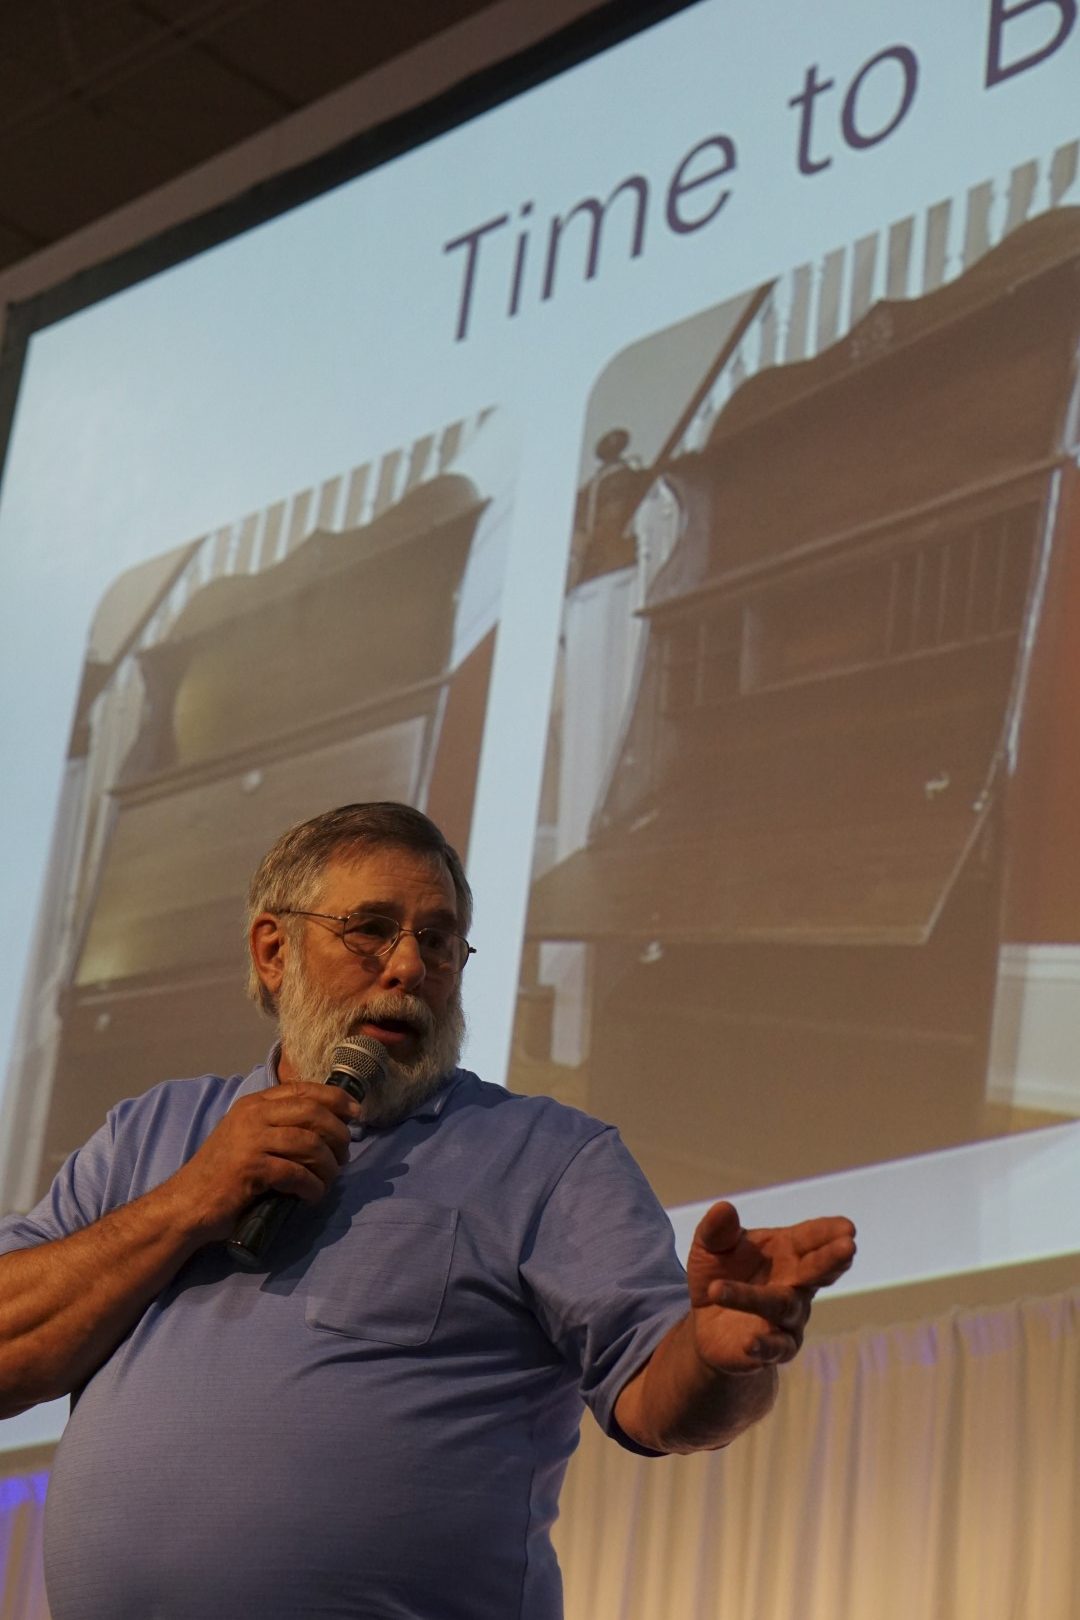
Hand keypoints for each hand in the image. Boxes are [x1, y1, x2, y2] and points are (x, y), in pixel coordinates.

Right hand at [167, 1083, 359, 1242]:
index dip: (335, 1099)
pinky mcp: (250, 1167)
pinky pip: (296, 1172)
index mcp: (254, 1104)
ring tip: (328, 1180)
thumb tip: (326, 1130)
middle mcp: (253, 1115)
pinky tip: (312, 1196)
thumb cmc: (222, 1176)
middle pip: (313, 1113)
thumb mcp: (248, 1139)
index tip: (356, 1113)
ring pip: (309, 1142)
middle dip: (338, 1135)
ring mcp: (250, 1139)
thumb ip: (278, 1127)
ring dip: (328, 1165)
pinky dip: (312, 1185)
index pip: (304, 1090)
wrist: (185, 1204)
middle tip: (344, 1157)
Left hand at [685, 1201, 855, 1373]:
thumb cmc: (718, 1273)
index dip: (828, 1232)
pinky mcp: (776, 1348)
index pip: (810, 1238)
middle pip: (816, 1271)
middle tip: (848, 1248)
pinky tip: (750, 1341)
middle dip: (831, 1260)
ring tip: (718, 1289)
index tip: (847, 1227)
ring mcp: (789, 1318)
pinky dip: (765, 1344)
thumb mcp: (710, 1247)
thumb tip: (723, 1207)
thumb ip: (716, 1229)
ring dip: (752, 1297)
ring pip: (782, 1306)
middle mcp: (795, 1284)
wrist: (704, 1323)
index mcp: (786, 1251)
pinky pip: (776, 1347)